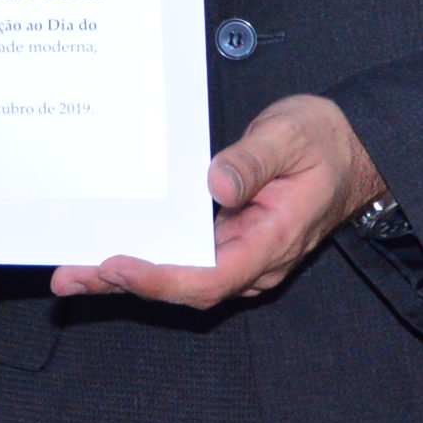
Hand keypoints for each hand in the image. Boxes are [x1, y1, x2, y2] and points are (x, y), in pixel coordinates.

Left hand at [54, 94, 382, 306]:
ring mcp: (242, 253)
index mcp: (272, 240)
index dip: (161, 277)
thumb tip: (217, 185)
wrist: (351, 147)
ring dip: (127, 276)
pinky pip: (184, 257)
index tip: (117, 265)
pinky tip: (108, 252)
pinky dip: (146, 257)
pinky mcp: (229, 240)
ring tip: (72, 272)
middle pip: (185, 285)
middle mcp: (254, 258)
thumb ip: (252, 161)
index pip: (211, 277)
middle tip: (71, 276)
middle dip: (126, 284)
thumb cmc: (322, 140)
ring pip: (180, 276)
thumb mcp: (288, 137)